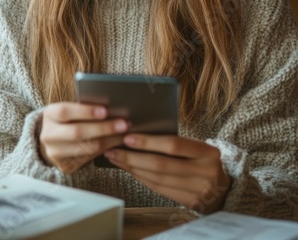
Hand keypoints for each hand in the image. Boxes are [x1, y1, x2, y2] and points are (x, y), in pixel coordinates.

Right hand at [38, 102, 128, 173]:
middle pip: (77, 132)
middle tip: (123, 124)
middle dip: (103, 128)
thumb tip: (113, 106)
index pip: (66, 111)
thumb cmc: (69, 119)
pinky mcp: (65, 166)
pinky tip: (118, 143)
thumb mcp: (70, 110)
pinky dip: (106, 150)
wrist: (53, 140)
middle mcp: (49, 134)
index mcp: (50, 114)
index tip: (106, 110)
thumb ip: (85, 108)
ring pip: (86, 148)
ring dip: (110, 140)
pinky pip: (90, 158)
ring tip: (125, 133)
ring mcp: (55, 153)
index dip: (86, 111)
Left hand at [104, 134, 231, 213]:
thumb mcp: (197, 148)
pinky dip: (141, 178)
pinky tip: (129, 169)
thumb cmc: (202, 160)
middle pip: (162, 164)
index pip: (174, 145)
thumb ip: (175, 142)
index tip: (128, 137)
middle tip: (113, 149)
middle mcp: (205, 172)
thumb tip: (139, 133)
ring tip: (116, 158)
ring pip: (157, 178)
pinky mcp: (189, 202)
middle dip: (134, 157)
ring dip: (132, 168)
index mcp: (208, 152)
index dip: (149, 142)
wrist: (222, 188)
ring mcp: (197, 190)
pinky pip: (158, 189)